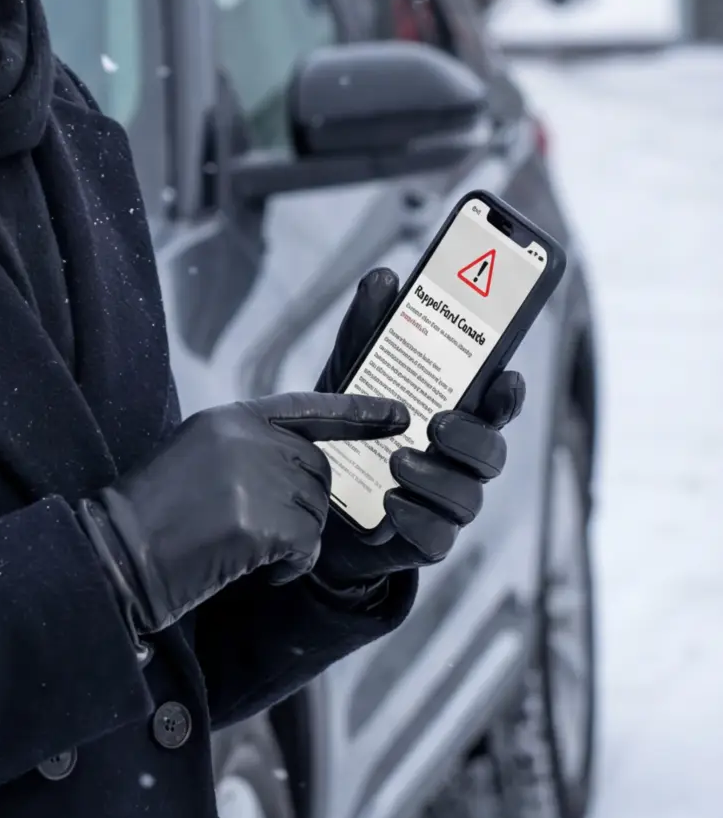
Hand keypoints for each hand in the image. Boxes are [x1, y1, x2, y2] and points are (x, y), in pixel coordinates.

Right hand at [78, 388, 407, 637]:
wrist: (113, 558)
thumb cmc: (148, 520)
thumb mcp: (194, 460)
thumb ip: (246, 453)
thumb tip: (303, 472)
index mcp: (228, 418)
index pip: (307, 407)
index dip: (358, 412)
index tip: (403, 414)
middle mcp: (245, 439)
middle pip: (317, 473)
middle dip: (304, 513)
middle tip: (263, 540)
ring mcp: (252, 478)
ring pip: (315, 514)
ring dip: (295, 546)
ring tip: (249, 558)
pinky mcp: (257, 524)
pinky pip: (306, 550)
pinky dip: (290, 571)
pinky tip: (254, 575)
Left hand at [312, 267, 524, 580]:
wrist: (310, 498)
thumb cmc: (350, 426)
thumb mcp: (350, 373)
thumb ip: (369, 329)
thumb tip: (383, 278)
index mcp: (457, 413)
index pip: (497, 402)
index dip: (508, 393)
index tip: (506, 378)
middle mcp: (461, 459)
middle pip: (492, 451)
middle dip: (473, 437)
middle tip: (438, 423)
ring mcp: (446, 502)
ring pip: (467, 495)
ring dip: (437, 478)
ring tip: (397, 461)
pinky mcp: (423, 539)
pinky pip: (438, 538)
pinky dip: (416, 519)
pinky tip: (390, 503)